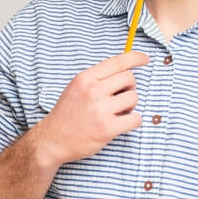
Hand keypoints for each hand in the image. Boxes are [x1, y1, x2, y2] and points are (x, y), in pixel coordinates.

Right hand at [34, 51, 148, 166]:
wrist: (52, 140)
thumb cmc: (67, 114)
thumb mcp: (76, 87)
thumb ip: (97, 78)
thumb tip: (124, 70)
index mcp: (86, 78)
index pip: (118, 61)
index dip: (136, 58)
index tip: (145, 59)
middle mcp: (93, 91)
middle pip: (129, 79)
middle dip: (130, 87)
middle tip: (121, 97)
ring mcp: (100, 110)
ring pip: (134, 98)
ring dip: (130, 106)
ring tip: (118, 112)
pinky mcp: (107, 128)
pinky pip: (135, 119)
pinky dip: (133, 121)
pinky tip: (122, 123)